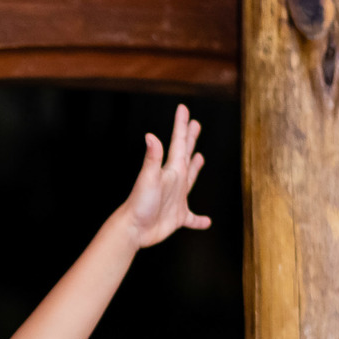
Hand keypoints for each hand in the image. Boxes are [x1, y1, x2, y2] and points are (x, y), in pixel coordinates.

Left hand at [119, 104, 210, 248]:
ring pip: (190, 181)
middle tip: (195, 124)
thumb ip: (152, 158)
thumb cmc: (139, 203)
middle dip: (190, 139)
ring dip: (195, 169)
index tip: (183, 108)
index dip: (181, 126)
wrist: (133, 229)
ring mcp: (177, 200)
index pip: (178, 144)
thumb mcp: (148, 178)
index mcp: (171, 171)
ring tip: (200, 158)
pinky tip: (206, 221)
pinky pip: (192, 219)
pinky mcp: (178, 218)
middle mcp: (175, 182)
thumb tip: (150, 136)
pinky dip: (199, 220)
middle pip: (185, 156)